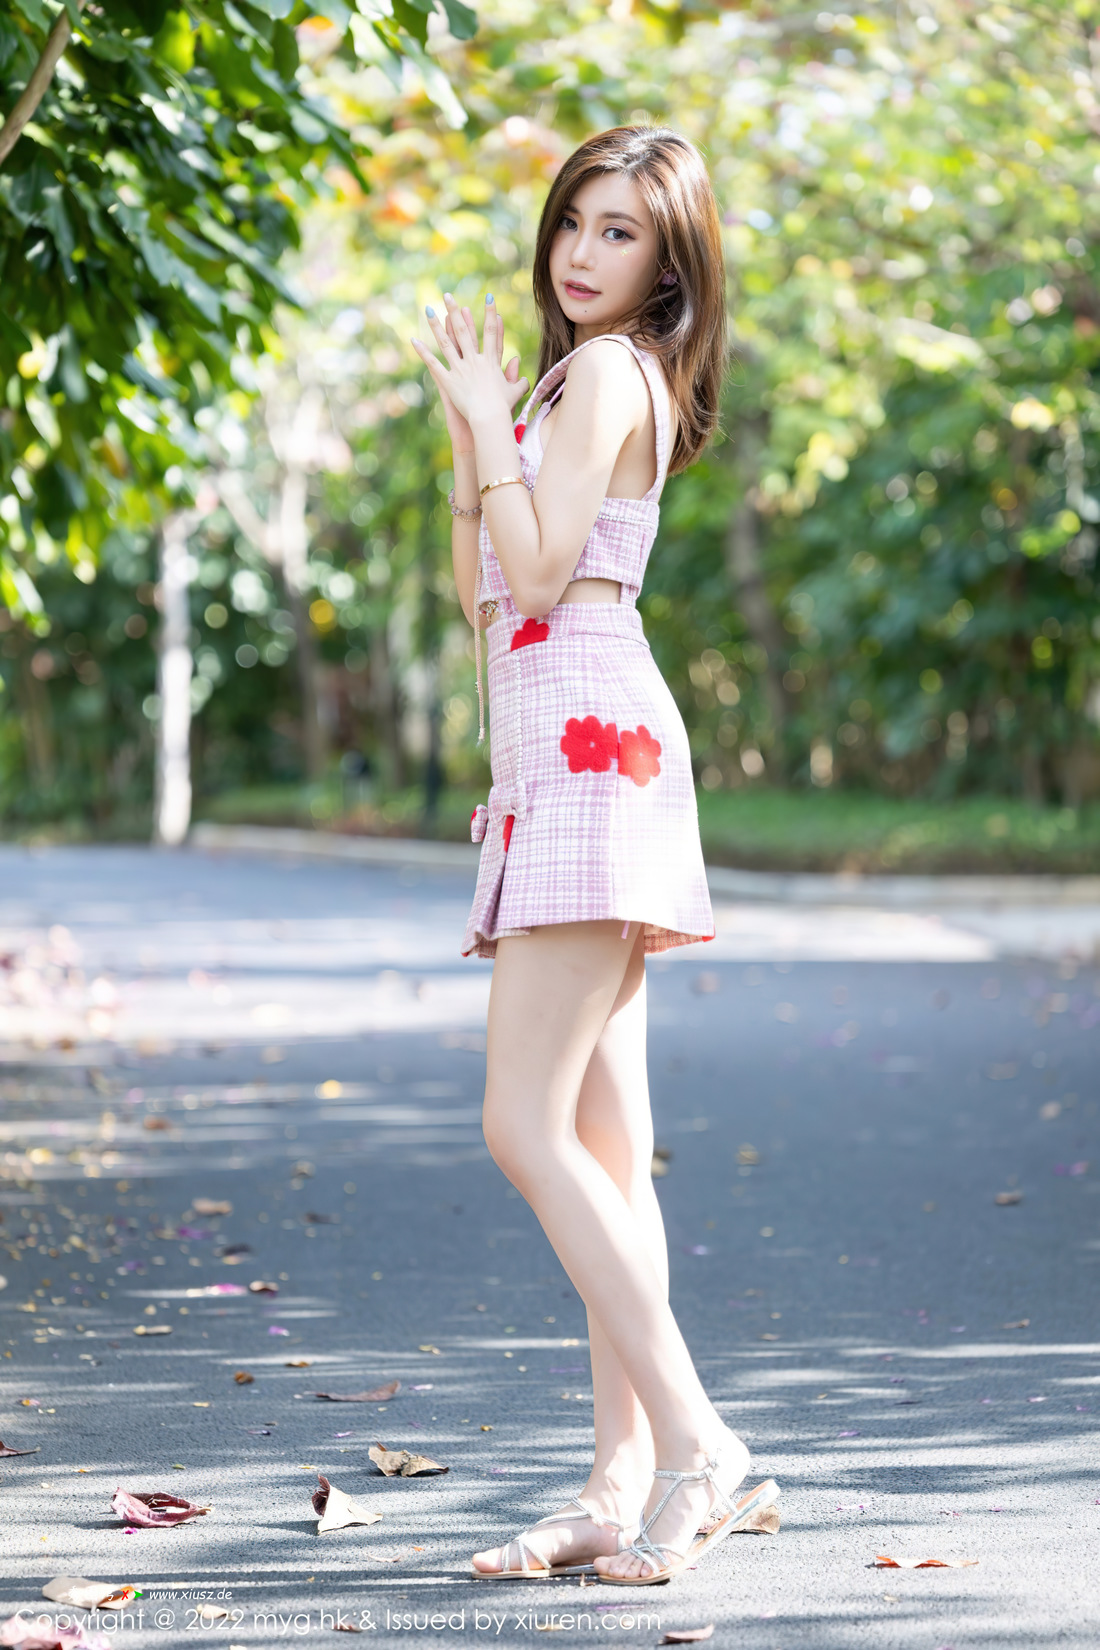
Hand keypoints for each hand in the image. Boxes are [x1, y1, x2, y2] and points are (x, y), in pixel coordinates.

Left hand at [412, 293, 527, 434]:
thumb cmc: (503, 408)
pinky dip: (423, 353)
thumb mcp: (514, 393)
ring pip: (446, 343)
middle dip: (455, 311)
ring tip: (427, 309)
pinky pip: (433, 364)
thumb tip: (522, 375)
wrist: (490, 419)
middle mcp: (474, 361)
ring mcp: (459, 369)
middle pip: (464, 331)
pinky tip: (413, 340)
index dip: (491, 314)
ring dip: (435, 325)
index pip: (491, 333)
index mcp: (490, 362)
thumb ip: (519, 382)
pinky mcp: (448, 381)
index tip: (489, 297)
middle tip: (448, 295)